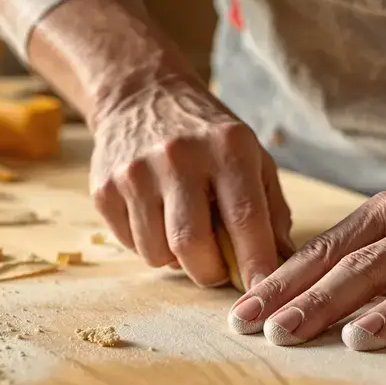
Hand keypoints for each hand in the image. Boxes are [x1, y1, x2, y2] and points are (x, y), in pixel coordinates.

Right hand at [91, 78, 292, 287]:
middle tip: (217, 266)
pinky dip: (149, 245)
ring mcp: (135, 173)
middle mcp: (178, 157)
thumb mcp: (251, 156)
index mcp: (226, 148)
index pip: (244, 218)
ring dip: (176, 259)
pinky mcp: (104, 188)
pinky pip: (131, 245)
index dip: (255, 263)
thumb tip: (282, 264)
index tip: (263, 290)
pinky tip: (157, 217)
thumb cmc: (207, 135)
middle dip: (209, 272)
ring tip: (184, 230)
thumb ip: (271, 210)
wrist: (141, 94)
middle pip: (192, 246)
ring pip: (157, 253)